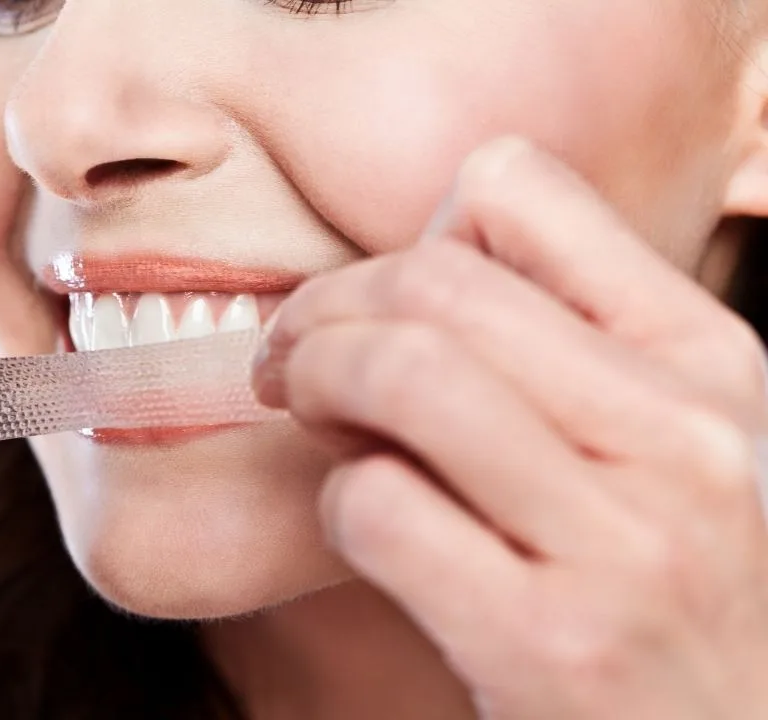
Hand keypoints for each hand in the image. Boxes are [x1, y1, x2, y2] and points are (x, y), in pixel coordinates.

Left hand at [255, 137, 767, 717]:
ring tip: (310, 421)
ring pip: (401, 372)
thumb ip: (567, 350)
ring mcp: (627, 545)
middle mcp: (687, 439)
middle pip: (433, 282)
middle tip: (287, 363)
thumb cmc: (671, 593)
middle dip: (322, 311)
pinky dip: (335, 505)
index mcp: (710, 363)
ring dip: (314, 384)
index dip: (416, 236)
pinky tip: (364, 531)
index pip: (518, 190)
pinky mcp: (550, 645)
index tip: (382, 305)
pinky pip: (378, 506)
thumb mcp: (671, 447)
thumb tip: (409, 269)